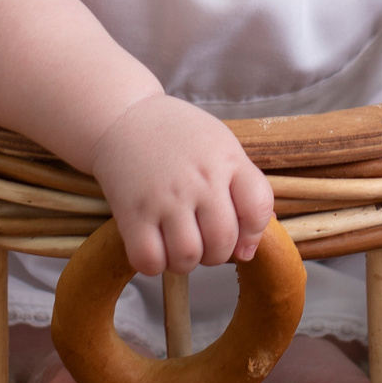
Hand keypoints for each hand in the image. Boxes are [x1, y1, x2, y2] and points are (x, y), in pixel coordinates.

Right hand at [89, 94, 274, 275]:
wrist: (123, 117)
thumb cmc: (177, 135)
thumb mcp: (221, 145)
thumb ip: (243, 187)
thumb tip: (249, 244)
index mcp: (226, 159)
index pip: (258, 208)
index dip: (254, 233)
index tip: (241, 237)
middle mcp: (199, 179)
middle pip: (223, 241)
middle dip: (218, 254)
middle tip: (204, 241)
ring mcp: (164, 197)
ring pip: (188, 257)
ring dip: (187, 261)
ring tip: (180, 245)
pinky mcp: (131, 213)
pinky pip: (149, 260)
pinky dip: (155, 265)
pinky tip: (156, 247)